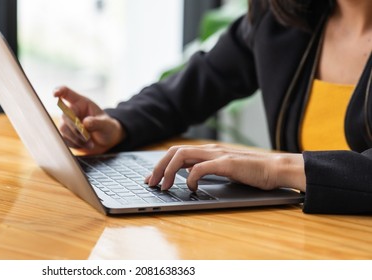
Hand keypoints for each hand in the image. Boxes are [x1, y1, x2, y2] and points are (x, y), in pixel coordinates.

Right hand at [53, 86, 124, 154]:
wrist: (107, 140)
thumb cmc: (107, 128)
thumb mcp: (106, 124)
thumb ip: (96, 123)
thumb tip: (84, 123)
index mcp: (81, 103)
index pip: (67, 93)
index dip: (59, 91)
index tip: (55, 94)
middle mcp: (72, 111)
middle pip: (65, 116)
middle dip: (75, 128)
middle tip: (87, 136)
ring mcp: (68, 123)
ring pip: (63, 129)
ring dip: (76, 138)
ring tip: (90, 143)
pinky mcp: (67, 135)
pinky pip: (65, 139)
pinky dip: (75, 144)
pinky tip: (86, 145)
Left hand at [145, 144, 305, 191]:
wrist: (276, 169)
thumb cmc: (252, 172)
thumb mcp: (224, 169)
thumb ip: (207, 169)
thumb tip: (189, 176)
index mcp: (208, 151)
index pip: (177, 152)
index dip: (161, 164)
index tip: (152, 178)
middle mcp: (210, 150)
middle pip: (174, 151)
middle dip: (158, 166)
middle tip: (151, 182)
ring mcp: (217, 155)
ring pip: (182, 156)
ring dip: (169, 170)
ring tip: (165, 186)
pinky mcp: (226, 164)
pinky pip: (201, 167)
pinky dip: (191, 177)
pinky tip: (191, 188)